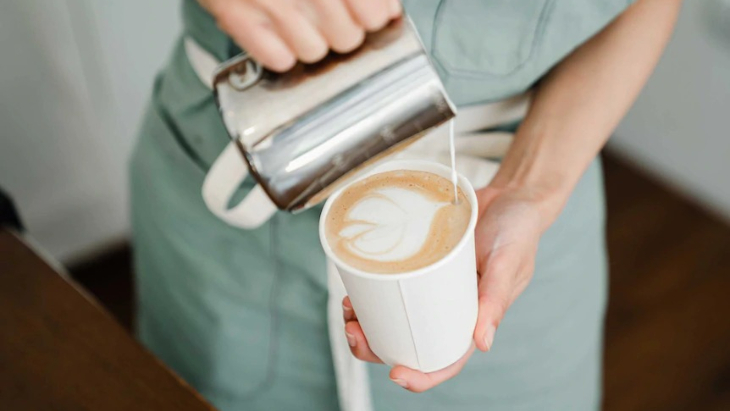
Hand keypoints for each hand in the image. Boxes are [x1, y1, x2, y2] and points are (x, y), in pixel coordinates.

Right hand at [198, 0, 401, 70]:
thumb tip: (388, 13)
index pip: (373, 15)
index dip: (370, 17)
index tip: (364, 15)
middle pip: (347, 39)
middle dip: (339, 30)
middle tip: (324, 15)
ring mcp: (272, 3)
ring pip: (314, 52)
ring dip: (308, 41)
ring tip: (294, 20)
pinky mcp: (236, 15)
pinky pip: (278, 58)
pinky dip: (277, 51)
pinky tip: (275, 33)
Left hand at [342, 184, 546, 391]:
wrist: (511, 195)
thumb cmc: (518, 232)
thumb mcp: (508, 262)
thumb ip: (496, 299)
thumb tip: (483, 344)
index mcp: (474, 318)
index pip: (446, 359)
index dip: (421, 375)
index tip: (395, 374)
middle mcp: (449, 308)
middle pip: (409, 342)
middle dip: (376, 347)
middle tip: (353, 331)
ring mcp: (431, 287)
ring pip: (394, 316)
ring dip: (366, 320)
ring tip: (347, 308)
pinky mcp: (419, 264)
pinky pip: (393, 282)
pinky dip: (372, 288)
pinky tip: (355, 284)